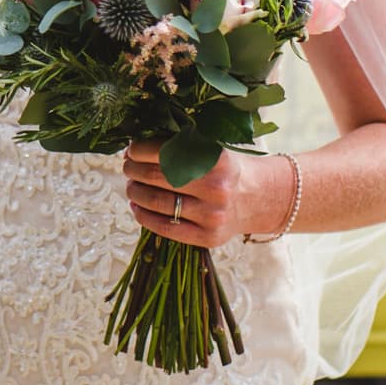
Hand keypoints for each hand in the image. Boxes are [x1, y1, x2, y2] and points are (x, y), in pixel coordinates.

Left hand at [120, 144, 282, 248]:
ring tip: (130, 186)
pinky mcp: (208, 237)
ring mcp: (212, 215)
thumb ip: (180, 147)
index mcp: (216, 159)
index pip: (165, 152)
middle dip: (134, 170)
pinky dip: (144, 216)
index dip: (140, 151)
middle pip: (157, 177)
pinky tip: (136, 207)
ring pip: (157, 202)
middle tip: (127, 167)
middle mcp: (215, 187)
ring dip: (135, 192)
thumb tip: (134, 148)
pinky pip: (165, 228)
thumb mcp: (211, 150)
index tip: (131, 150)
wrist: (258, 198)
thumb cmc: (225, 170)